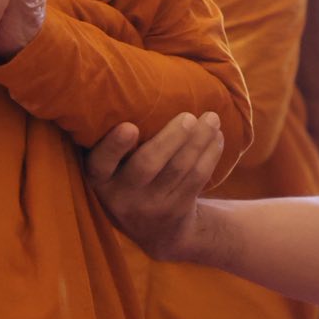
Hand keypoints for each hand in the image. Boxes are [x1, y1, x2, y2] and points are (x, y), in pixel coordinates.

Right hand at [83, 112, 222, 258]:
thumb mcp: (111, 170)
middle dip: (171, 138)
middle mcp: (122, 196)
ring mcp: (152, 206)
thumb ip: (114, 144)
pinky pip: (197, 178)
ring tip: (212, 118)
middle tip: (188, 116)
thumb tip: (128, 86)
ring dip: (199, 141)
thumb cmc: (128, 179)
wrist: (155, 232)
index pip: (100, 164)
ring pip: (179, 169)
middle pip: (147, 164)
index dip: (114, 146)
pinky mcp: (178, 209)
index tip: (129, 126)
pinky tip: (217, 136)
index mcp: (100, 180)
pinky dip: (210, 154)